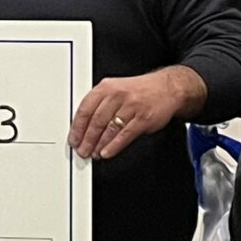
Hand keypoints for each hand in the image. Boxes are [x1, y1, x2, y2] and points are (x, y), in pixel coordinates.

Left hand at [68, 66, 206, 159]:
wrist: (167, 88)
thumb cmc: (138, 91)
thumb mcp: (115, 89)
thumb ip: (99, 104)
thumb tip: (83, 126)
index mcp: (106, 87)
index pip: (85, 108)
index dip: (77, 127)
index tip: (73, 139)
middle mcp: (117, 95)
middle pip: (96, 120)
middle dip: (86, 138)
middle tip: (81, 150)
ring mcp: (131, 106)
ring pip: (109, 128)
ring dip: (98, 144)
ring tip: (93, 153)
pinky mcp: (143, 118)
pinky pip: (125, 135)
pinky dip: (114, 146)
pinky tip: (107, 153)